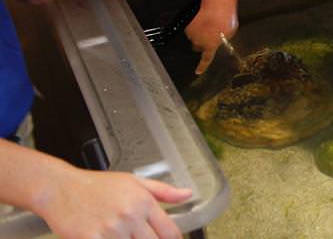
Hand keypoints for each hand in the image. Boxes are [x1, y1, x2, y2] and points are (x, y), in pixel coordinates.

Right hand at [38, 169, 191, 238]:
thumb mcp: (135, 181)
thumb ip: (164, 191)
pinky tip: (109, 238)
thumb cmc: (97, 185)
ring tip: (124, 235)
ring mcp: (111, 230)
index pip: (169, 232)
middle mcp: (130, 216)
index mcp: (143, 202)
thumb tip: (188, 194)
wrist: (61, 188)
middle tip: (139, 236)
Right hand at [185, 7, 237, 73]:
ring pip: (194, 38)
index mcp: (210, 47)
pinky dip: (196, 27)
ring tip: (208, 24)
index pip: (206, 60)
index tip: (198, 72)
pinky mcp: (188, 26)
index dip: (202, 66)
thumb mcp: (230, 33)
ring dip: (199, 34)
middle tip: (209, 35)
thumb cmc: (226, 20)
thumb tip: (221, 41)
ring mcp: (192, 34)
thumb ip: (222, 40)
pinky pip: (191, 30)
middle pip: (197, 47)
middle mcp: (199, 42)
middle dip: (201, 44)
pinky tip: (203, 20)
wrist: (217, 6)